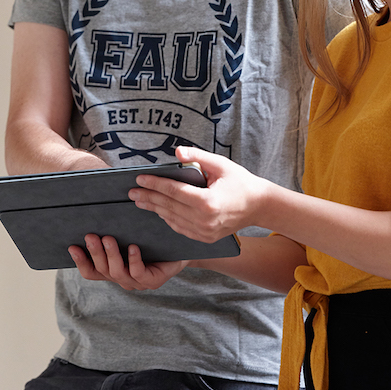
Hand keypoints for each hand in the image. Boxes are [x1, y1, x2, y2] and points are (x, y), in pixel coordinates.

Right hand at [69, 234, 187, 290]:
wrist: (180, 249)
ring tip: (108, 239)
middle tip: (90, 236)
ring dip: (110, 255)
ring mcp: (136, 282)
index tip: (72, 246)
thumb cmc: (152, 240)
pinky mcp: (152, 281)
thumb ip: (112, 229)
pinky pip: (139, 273)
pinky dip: (134, 260)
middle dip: (95, 252)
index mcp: (113, 269)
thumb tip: (93, 210)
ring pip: (117, 272)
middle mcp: (122, 278)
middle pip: (101, 270)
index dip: (80, 261)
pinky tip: (133, 248)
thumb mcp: (128, 234)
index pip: (91, 271)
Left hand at [128, 146, 270, 242]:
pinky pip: (181, 228)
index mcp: (208, 202)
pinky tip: (158, 211)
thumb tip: (177, 152)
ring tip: (140, 201)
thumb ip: (197, 157)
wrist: (259, 206)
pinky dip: (168, 219)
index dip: (154, 184)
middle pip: (169, 207)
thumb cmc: (240, 182)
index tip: (139, 179)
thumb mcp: (220, 164)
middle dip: (148, 198)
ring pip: (172, 219)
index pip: (173, 191)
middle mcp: (204, 220)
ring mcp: (205, 232)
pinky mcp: (205, 238)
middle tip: (131, 192)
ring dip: (155, 209)